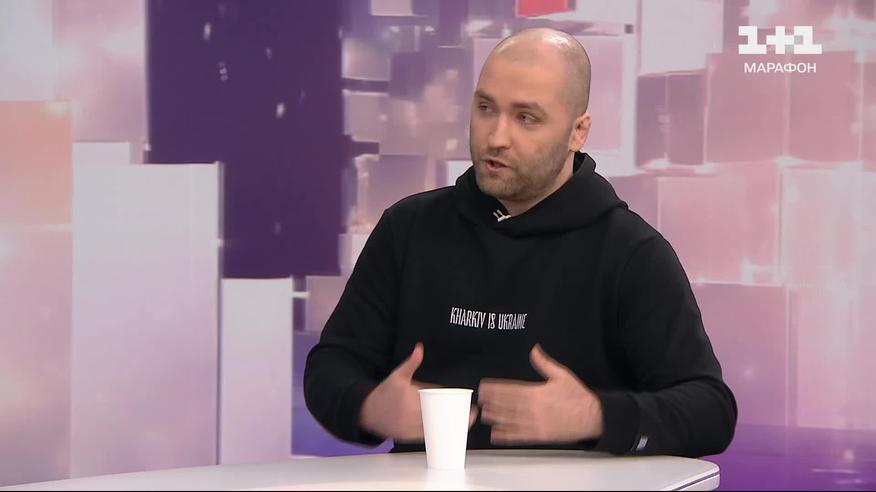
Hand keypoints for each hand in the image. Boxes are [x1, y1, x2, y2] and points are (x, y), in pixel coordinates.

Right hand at [359, 343, 477, 441]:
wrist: (366, 410)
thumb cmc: (385, 392)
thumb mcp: (398, 375)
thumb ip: (411, 363)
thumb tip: (419, 347)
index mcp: (411, 399)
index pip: (437, 404)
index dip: (453, 407)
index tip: (468, 407)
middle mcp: (410, 415)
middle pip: (437, 418)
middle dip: (454, 419)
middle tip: (471, 416)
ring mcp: (407, 428)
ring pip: (432, 429)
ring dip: (446, 428)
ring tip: (462, 424)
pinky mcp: (405, 437)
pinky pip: (423, 437)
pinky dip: (435, 435)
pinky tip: (446, 433)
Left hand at [478, 344, 603, 443]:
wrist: (592, 416)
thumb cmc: (577, 396)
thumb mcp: (561, 375)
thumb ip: (544, 363)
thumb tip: (534, 350)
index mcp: (536, 393)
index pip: (510, 389)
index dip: (495, 389)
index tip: (484, 387)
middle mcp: (533, 409)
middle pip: (506, 405)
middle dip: (492, 402)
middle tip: (479, 400)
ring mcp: (535, 423)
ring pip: (510, 420)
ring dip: (496, 417)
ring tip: (484, 414)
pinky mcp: (540, 435)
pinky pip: (519, 436)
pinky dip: (507, 435)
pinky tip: (496, 434)